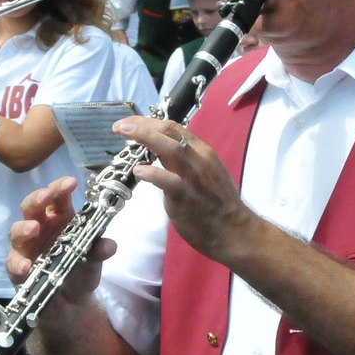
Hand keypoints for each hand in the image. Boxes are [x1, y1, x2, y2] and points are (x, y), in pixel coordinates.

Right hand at [7, 177, 116, 312]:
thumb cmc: (80, 272)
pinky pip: (13, 264)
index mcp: (60, 220)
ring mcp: (26, 248)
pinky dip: (18, 263)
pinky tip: (27, 266)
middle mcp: (40, 229)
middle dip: (37, 199)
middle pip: (32, 208)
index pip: (57, 198)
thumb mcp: (94, 262)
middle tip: (46, 196)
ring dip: (24, 228)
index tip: (71, 182)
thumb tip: (109, 244)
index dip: (61, 188)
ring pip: (17, 232)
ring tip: (34, 228)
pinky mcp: (17, 270)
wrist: (71, 305)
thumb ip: (99, 252)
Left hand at [114, 116, 258, 263]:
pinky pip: (169, 181)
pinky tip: (138, 171)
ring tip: (123, 133)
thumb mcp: (207, 174)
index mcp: (203, 152)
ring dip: (144, 137)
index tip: (130, 124)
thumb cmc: (218, 205)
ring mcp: (193, 178)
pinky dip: (152, 173)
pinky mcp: (187, 197)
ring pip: (170, 149)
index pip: (174, 128)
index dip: (149, 122)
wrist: (234, 231)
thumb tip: (162, 153)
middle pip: (169, 132)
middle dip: (141, 125)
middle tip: (120, 126)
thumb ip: (187, 162)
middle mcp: (199, 160)